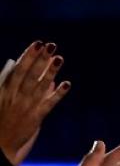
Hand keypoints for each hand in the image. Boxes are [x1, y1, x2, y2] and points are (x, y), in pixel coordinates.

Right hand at [0, 41, 70, 165]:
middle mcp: (14, 97)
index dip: (28, 56)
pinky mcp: (35, 119)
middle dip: (40, 59)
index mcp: (3, 91)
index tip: (37, 44)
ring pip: (39, 86)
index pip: (17, 69)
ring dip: (50, 72)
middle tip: (51, 45)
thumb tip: (42, 79)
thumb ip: (19, 88)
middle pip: (29, 74)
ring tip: (59, 58)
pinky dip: (57, 94)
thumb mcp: (3, 101)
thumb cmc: (0, 122)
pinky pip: (48, 105)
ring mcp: (25, 108)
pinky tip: (66, 84)